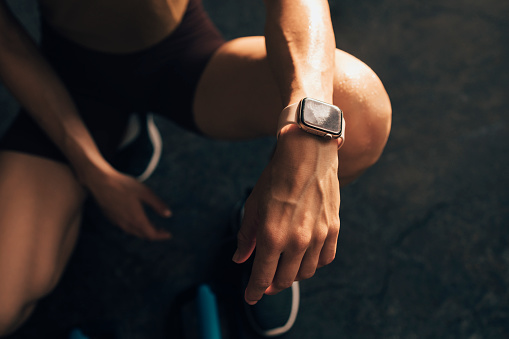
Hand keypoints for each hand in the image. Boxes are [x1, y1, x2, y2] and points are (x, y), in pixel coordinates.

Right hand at [82, 166, 171, 239]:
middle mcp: (126, 224)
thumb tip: (168, 214)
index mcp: (137, 220)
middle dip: (154, 234)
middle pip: (143, 235)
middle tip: (162, 230)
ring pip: (133, 232)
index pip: (151, 235)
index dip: (161, 236)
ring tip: (152, 225)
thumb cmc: (123, 185)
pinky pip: (125, 227)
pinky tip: (136, 219)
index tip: (168, 235)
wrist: (100, 182)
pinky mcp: (110, 218)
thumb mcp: (145, 192)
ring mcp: (117, 222)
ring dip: (144, 231)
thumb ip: (157, 204)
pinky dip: (134, 227)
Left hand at [232, 127, 339, 303]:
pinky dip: (313, 264)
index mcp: (272, 235)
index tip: (250, 296)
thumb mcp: (254, 205)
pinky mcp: (333, 229)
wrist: (307, 153)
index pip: (262, 276)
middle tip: (265, 282)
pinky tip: (304, 257)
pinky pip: (324, 259)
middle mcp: (297, 240)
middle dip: (271, 285)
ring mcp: (318, 236)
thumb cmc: (276, 177)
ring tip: (284, 268)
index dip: (254, 291)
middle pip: (285, 279)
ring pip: (305, 273)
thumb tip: (240, 259)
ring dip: (292, 276)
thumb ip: (246, 236)